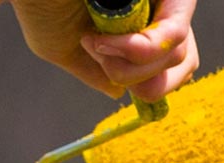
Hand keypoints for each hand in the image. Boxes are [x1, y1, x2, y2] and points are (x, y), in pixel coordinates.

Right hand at [18, 0, 201, 98]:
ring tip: (94, 41)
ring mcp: (161, 0)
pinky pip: (173, 35)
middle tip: (102, 60)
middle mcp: (156, 9)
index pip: (175, 64)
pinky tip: (103, 39)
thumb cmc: (40, 5)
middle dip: (140, 78)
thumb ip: (96, 73)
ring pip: (177, 53)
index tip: (115, 77)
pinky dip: (139, 51)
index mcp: (139, 24)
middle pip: (183, 62)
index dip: (153, 84)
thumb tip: (119, 93)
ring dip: (131, 64)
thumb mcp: (65, 49)